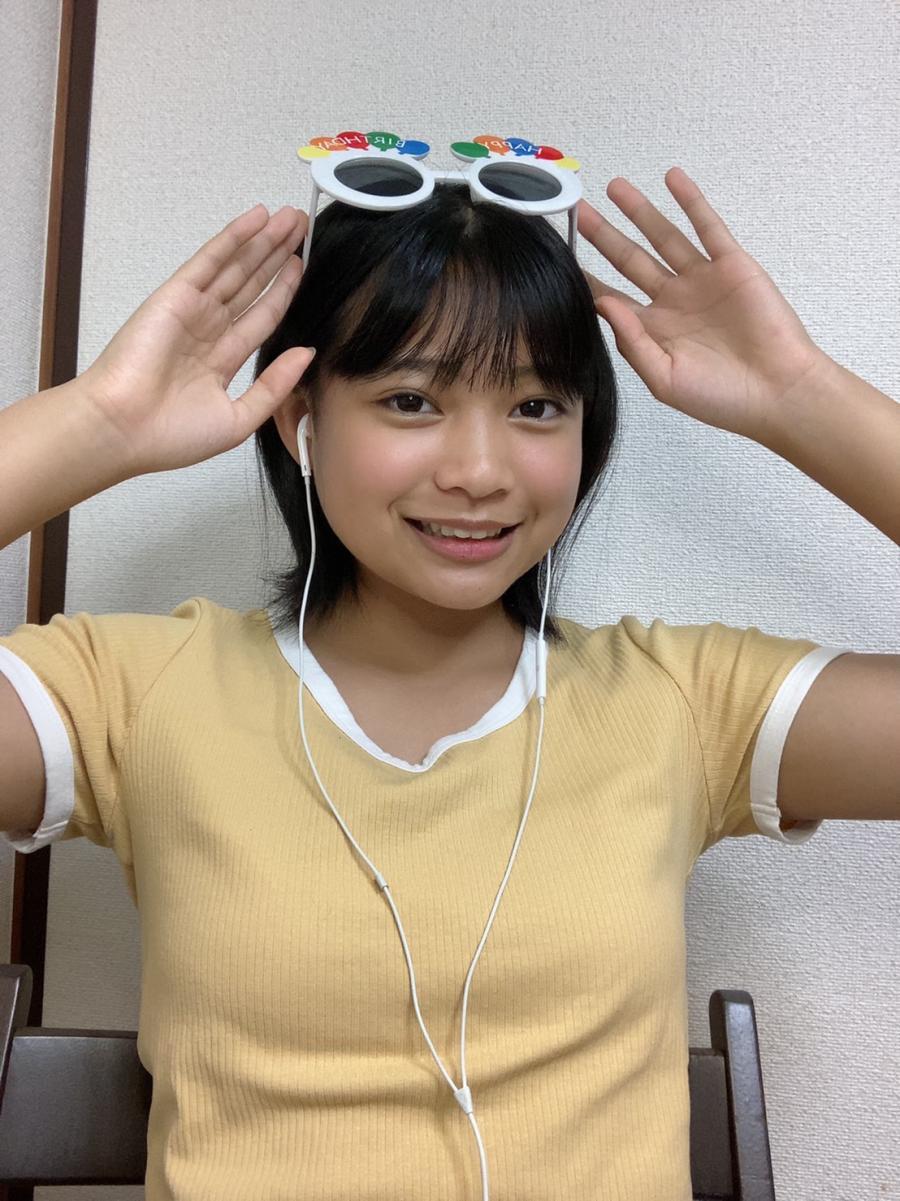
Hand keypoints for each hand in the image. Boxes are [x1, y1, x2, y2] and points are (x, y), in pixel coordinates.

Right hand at [77, 204, 314, 475]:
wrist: (125, 430)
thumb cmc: (172, 435)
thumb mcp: (240, 418)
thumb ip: (274, 386)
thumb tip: (306, 354)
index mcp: (221, 360)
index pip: (260, 317)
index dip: (283, 291)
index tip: (303, 267)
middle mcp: (208, 331)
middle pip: (252, 285)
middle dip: (277, 256)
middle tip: (302, 227)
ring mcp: (192, 311)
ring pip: (236, 268)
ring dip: (263, 241)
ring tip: (290, 217)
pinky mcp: (176, 295)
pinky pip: (210, 260)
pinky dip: (233, 238)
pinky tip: (257, 218)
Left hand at [577, 168, 828, 442]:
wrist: (776, 390)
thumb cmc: (719, 397)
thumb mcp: (663, 378)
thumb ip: (632, 341)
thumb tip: (602, 303)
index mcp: (653, 330)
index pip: (611, 298)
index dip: (587, 279)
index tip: (559, 258)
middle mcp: (673, 301)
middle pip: (630, 260)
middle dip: (605, 236)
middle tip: (580, 209)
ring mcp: (701, 281)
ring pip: (664, 237)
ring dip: (640, 211)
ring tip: (615, 187)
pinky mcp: (731, 265)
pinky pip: (708, 227)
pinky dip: (691, 202)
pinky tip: (672, 178)